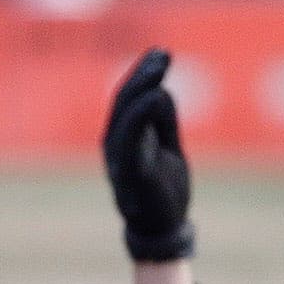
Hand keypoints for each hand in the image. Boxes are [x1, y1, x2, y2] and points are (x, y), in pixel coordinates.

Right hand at [100, 48, 192, 261]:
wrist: (162, 231)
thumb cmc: (164, 189)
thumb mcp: (168, 148)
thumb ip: (163, 122)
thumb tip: (161, 91)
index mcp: (123, 138)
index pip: (128, 100)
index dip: (142, 74)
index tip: (161, 53)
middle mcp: (116, 147)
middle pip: (124, 103)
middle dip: (142, 76)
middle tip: (162, 54)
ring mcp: (120, 161)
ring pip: (125, 117)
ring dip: (141, 88)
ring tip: (159, 67)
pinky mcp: (133, 176)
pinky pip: (133, 141)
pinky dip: (141, 116)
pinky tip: (156, 96)